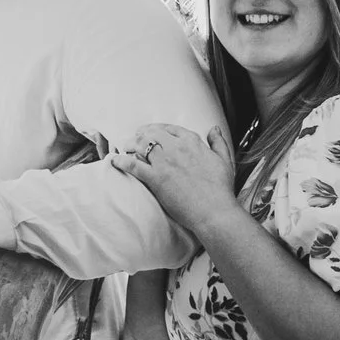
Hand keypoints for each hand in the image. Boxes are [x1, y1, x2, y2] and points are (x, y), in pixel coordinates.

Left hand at [110, 122, 236, 237]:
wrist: (214, 211)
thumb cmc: (220, 189)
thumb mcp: (224, 160)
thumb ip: (218, 142)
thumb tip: (214, 129)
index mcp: (192, 141)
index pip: (170, 128)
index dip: (158, 129)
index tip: (152, 132)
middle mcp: (176, 147)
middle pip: (152, 133)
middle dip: (141, 134)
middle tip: (135, 138)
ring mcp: (164, 162)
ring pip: (140, 145)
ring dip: (130, 144)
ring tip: (125, 147)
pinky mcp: (155, 178)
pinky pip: (133, 165)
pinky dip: (122, 161)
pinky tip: (115, 161)